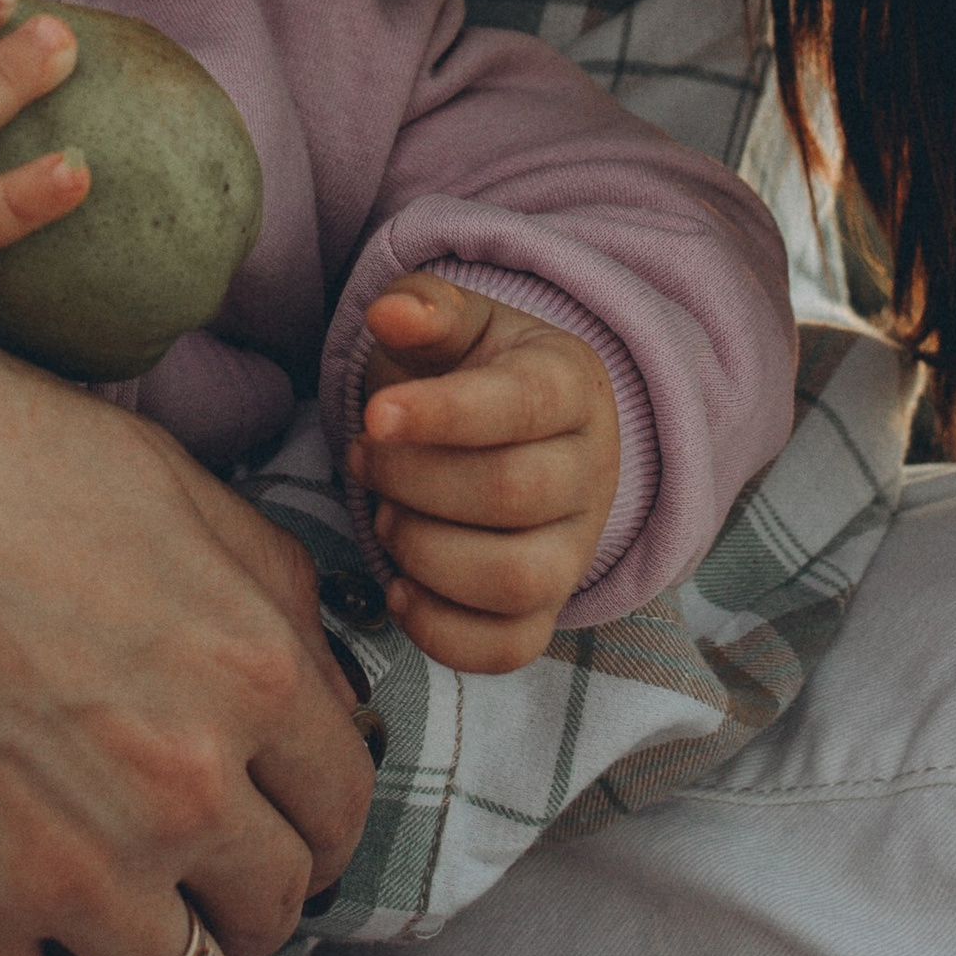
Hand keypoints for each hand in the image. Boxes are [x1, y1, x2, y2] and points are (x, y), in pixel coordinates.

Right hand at [0, 235, 372, 955]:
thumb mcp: (160, 479)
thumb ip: (264, 589)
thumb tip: (324, 683)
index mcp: (251, 664)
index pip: (344, 799)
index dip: (312, 811)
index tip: (275, 816)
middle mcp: (187, 783)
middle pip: (276, 903)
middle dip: (248, 892)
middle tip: (200, 875)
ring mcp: (76, 869)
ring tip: (127, 936)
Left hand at [351, 272, 621, 670]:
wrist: (520, 431)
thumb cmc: (476, 370)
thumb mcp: (458, 324)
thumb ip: (427, 307)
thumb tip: (390, 312)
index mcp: (571, 387)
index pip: (521, 406)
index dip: (443, 415)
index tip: (374, 417)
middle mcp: (590, 474)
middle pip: (513, 494)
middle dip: (416, 480)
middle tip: (365, 459)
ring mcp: (574, 552)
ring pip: (517, 580)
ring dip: (427, 554)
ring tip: (385, 519)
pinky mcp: (547, 612)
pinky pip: (511, 648)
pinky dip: (444, 632)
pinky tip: (400, 589)